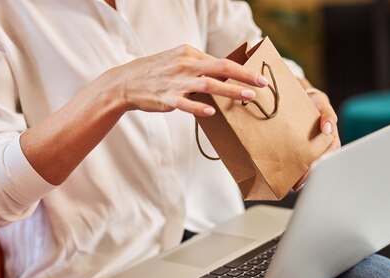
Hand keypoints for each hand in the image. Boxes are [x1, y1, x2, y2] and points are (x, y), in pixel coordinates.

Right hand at [105, 44, 270, 116]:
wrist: (126, 82)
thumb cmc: (156, 73)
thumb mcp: (177, 61)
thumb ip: (199, 67)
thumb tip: (223, 74)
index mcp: (189, 54)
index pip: (222, 61)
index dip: (243, 70)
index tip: (260, 78)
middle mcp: (185, 65)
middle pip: (221, 68)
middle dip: (244, 76)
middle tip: (263, 85)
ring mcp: (176, 82)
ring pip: (209, 85)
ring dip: (230, 90)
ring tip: (248, 97)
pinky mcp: (167, 98)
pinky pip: (185, 103)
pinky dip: (198, 107)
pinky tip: (211, 112)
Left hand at [292, 84, 340, 191]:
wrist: (295, 95)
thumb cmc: (313, 100)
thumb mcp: (321, 102)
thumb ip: (327, 114)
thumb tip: (328, 128)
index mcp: (329, 136)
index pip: (330, 153)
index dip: (323, 163)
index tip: (313, 170)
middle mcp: (320, 145)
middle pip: (318, 163)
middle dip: (309, 175)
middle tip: (299, 184)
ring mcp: (309, 147)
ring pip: (307, 164)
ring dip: (301, 176)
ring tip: (292, 186)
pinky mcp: (297, 148)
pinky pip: (296, 160)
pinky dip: (292, 169)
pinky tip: (285, 177)